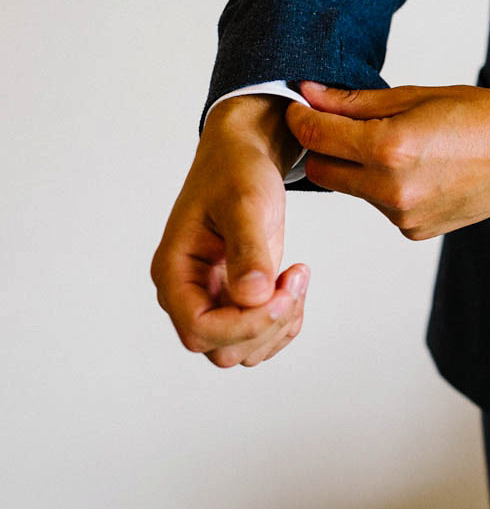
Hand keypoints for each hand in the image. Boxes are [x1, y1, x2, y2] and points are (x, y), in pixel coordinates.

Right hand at [151, 95, 308, 367]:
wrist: (244, 157)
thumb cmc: (236, 172)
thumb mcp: (245, 201)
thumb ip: (248, 248)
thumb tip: (252, 296)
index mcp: (173, 272)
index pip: (199, 330)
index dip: (245, 324)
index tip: (282, 290)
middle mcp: (187, 294)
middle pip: (224, 350)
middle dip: (267, 324)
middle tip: (296, 277)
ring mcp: (212, 300)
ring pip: (245, 351)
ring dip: (280, 325)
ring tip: (297, 277)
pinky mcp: (238, 299)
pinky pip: (261, 336)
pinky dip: (286, 321)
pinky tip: (295, 283)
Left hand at [286, 82, 489, 239]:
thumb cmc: (480, 117)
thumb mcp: (416, 96)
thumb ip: (356, 102)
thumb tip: (310, 96)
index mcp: (389, 148)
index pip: (316, 136)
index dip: (301, 118)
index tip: (301, 107)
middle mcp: (391, 188)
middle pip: (321, 172)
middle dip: (323, 148)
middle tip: (340, 126)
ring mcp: (403, 215)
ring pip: (351, 190)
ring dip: (356, 169)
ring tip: (395, 147)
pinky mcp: (414, 230)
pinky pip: (380, 206)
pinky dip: (384, 188)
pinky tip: (417, 170)